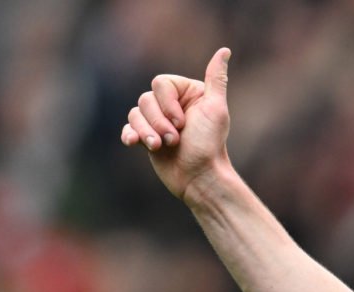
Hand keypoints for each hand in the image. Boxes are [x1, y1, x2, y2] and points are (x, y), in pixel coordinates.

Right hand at [120, 47, 232, 203]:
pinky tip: (132, 142)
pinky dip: (130, 134)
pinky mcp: (148, 138)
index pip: (160, 83)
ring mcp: (158, 122)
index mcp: (186, 93)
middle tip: (175, 140)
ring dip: (147, 131)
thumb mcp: (215, 109)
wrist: (200, 178)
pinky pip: (128, 128)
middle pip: (145, 99)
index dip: (167, 104)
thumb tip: (224, 51)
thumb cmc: (210, 145)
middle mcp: (171, 105)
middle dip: (158, 122)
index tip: (183, 124)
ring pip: (135, 113)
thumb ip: (216, 79)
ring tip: (160, 147)